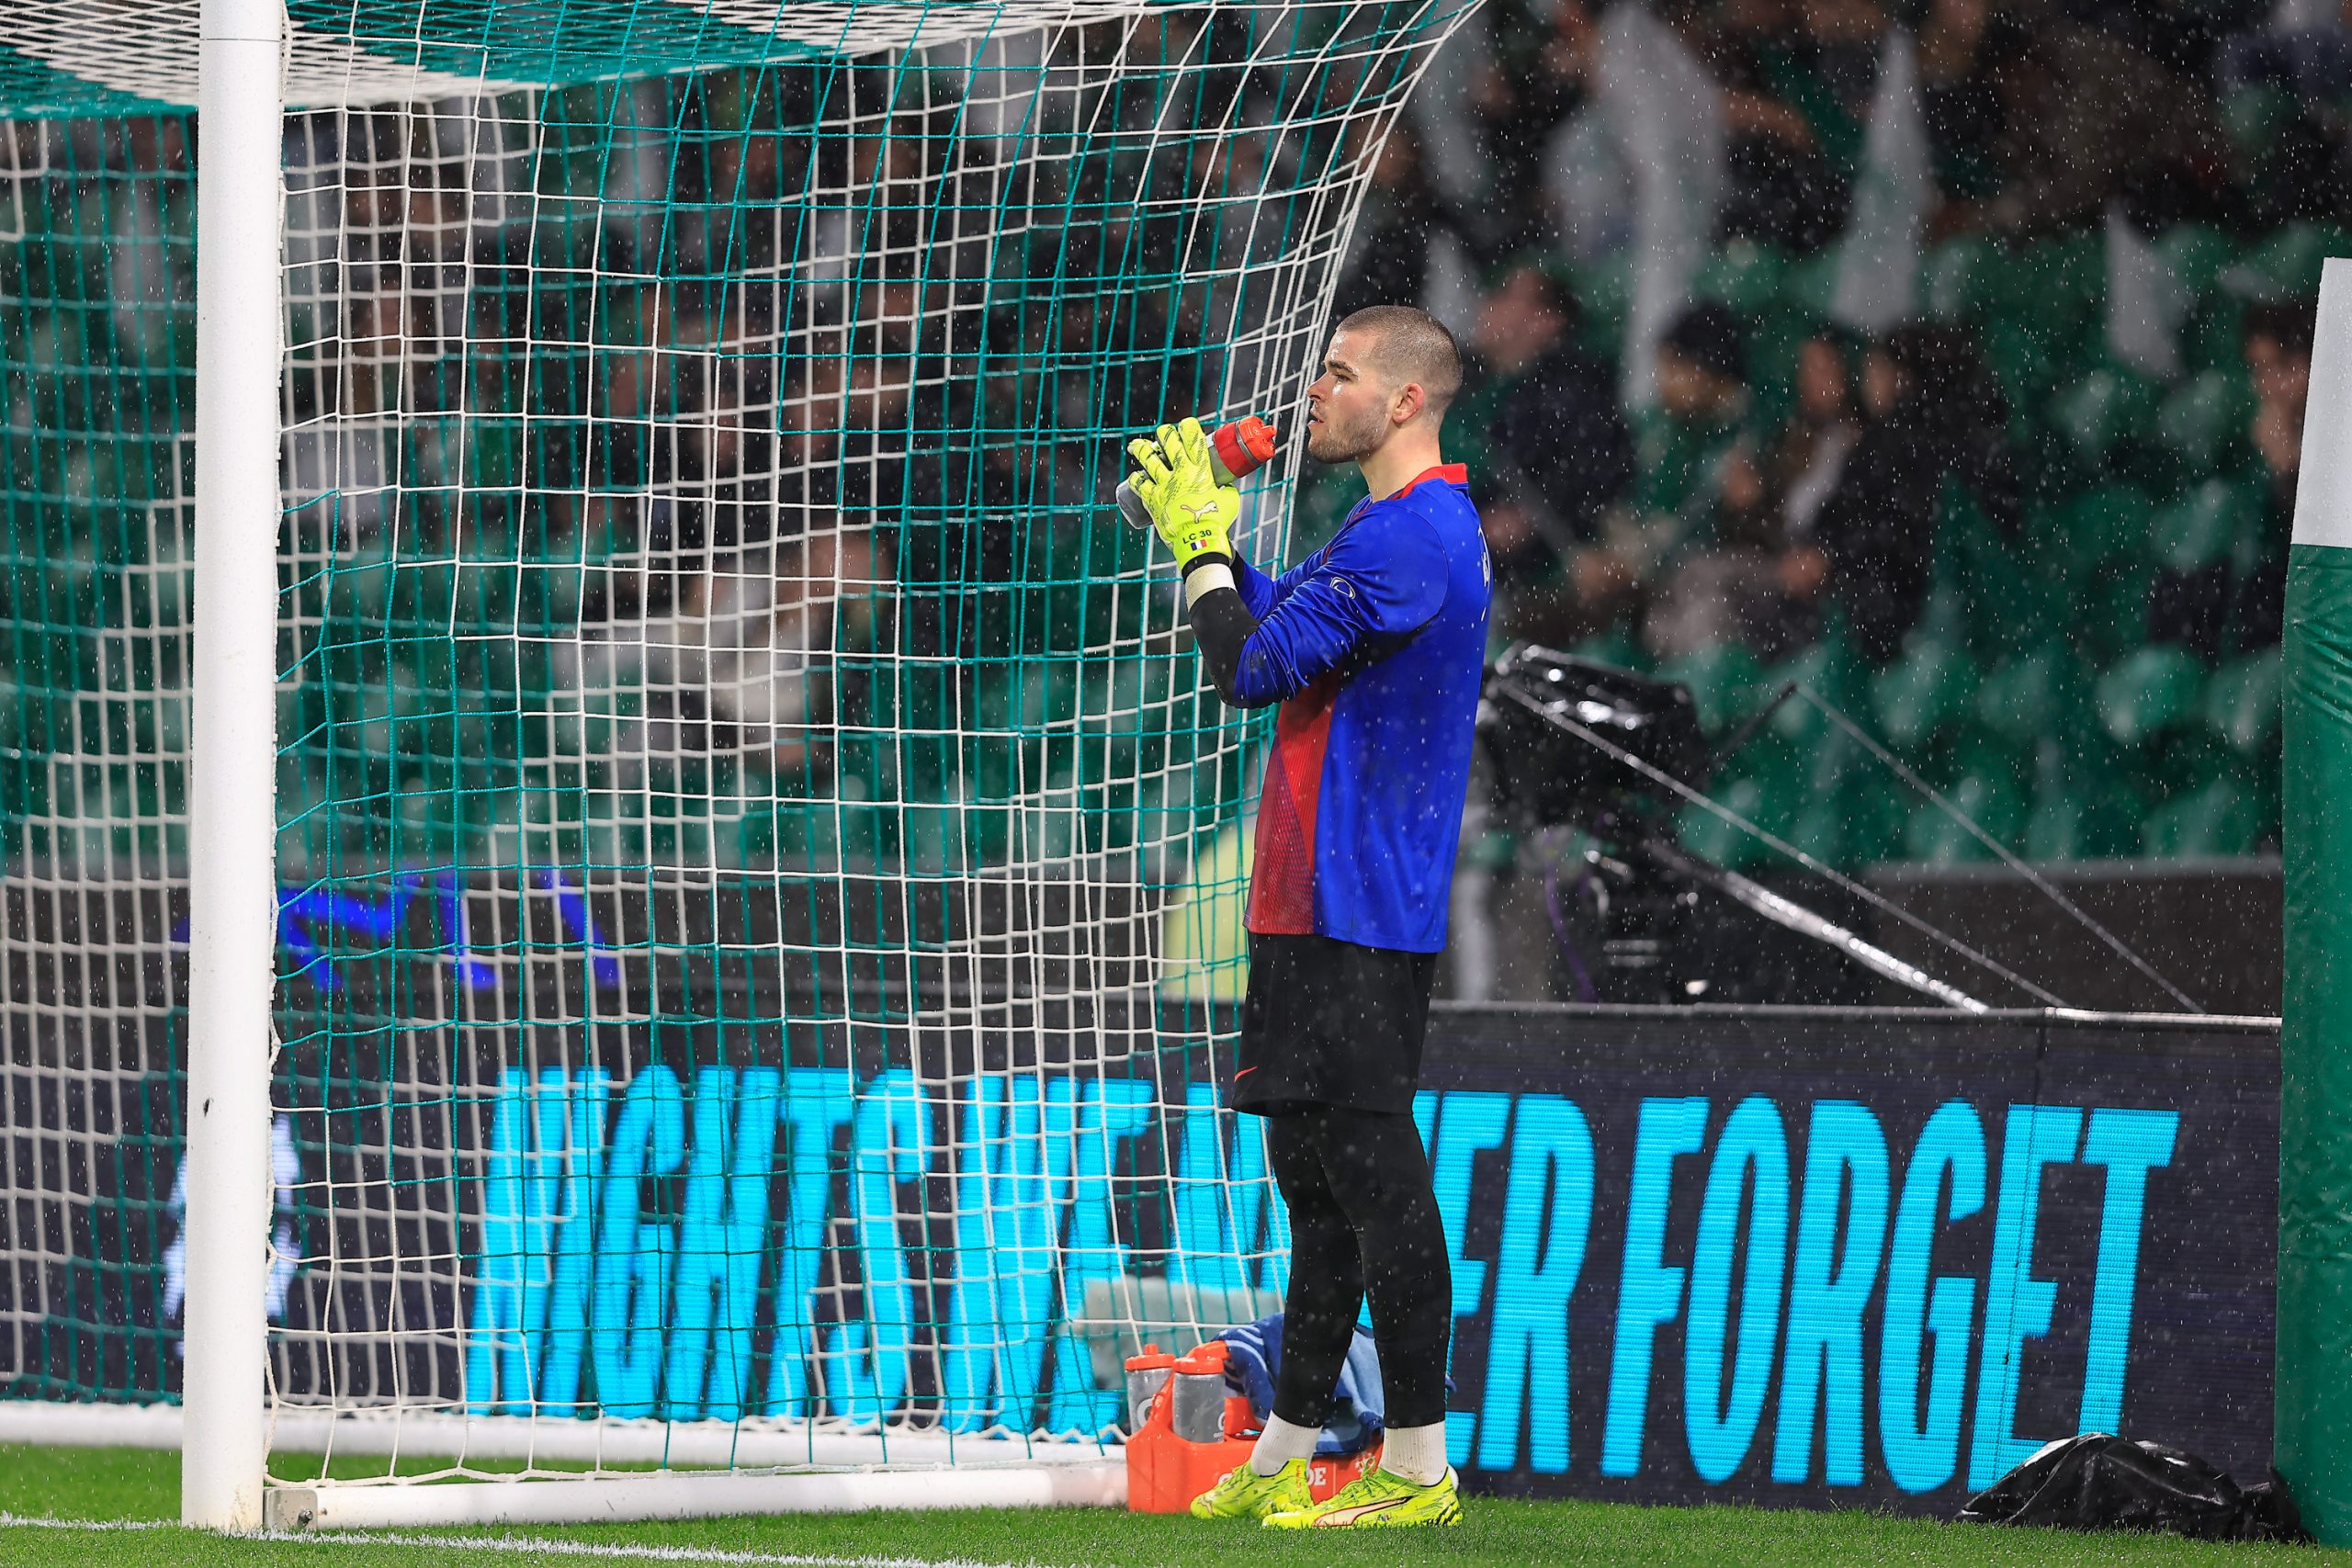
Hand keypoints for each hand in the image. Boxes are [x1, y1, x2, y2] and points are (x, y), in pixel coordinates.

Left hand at [1127, 417, 1238, 574]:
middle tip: (1162, 432)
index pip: (1194, 438)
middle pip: (1169, 442)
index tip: (1186, 424)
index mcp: (1201, 470)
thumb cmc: (1216, 522)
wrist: (1199, 540)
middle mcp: (1181, 473)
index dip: (1189, 426)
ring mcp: (1164, 485)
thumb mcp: (1230, 501)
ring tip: (1136, 446)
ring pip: (1148, 459)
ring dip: (1141, 450)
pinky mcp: (1152, 499)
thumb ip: (1227, 490)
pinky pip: (1139, 485)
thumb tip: (1227, 487)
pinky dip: (1135, 479)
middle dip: (1165, 433)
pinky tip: (1135, 477)